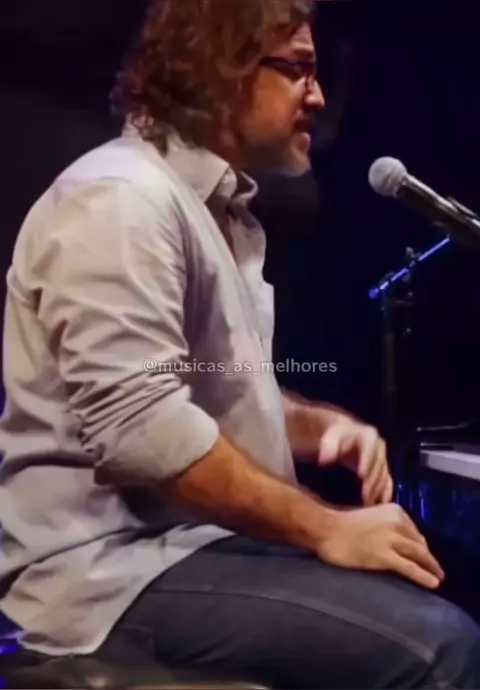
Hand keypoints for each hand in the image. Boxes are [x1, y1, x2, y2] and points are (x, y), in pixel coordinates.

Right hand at [317, 503, 444, 589]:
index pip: (414, 531)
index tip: (423, 556)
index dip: (420, 545)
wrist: (326, 529)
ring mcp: (391, 539)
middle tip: (435, 569)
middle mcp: (396, 522)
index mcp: (394, 510)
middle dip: (428, 558)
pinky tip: (433, 583)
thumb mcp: (372, 517)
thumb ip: (387, 525)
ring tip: (438, 577)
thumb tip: (400, 542)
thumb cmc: (343, 524)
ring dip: (432, 567)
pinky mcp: (384, 555)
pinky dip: (423, 576)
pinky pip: (409, 567)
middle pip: (419, 543)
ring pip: (419, 555)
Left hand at [318, 420, 392, 505]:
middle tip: (366, 496)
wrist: (342, 437)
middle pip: (379, 465)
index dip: (367, 461)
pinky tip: (379, 505)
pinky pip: (387, 483)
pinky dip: (384, 494)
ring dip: (378, 490)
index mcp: (368, 436)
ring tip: (369, 504)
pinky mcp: (382, 471)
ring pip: (384, 476)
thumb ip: (328, 446)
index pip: (370, 448)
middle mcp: (379, 447)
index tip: (362, 475)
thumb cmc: (335, 437)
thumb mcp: (330, 438)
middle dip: (373, 480)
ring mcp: (382, 460)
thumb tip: (324, 460)